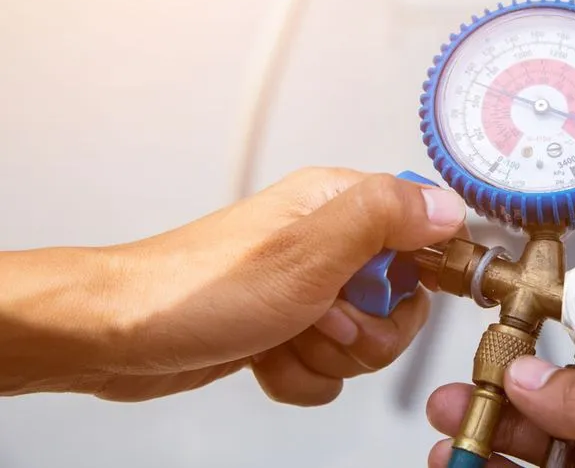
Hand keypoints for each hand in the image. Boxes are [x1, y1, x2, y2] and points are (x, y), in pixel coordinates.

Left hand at [0, 168, 466, 405]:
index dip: (426, 270)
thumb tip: (448, 206)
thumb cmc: (196, 290)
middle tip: (326, 319)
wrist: (120, 338)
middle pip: (403, 299)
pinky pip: (330, 368)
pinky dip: (301, 374)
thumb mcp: (307, 252)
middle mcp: (327, 242)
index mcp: (337, 206)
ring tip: (287, 335)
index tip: (397, 295)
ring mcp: (308, 288)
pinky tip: (267, 355)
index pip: (424, 227)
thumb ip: (385, 220)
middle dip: (370, 330)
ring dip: (330, 356)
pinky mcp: (289, 327)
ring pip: (368, 341)